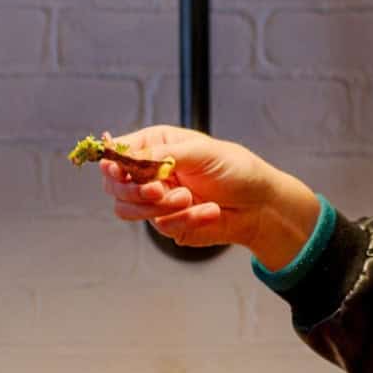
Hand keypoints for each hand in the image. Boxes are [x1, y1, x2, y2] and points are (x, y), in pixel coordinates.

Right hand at [94, 125, 324, 268]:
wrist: (260, 206)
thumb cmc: (236, 170)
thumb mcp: (201, 152)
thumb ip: (163, 154)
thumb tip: (126, 156)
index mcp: (155, 145)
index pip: (118, 152)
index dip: (112, 163)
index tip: (119, 171)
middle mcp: (150, 173)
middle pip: (113, 185)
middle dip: (134, 190)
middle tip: (158, 191)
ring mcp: (156, 200)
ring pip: (128, 209)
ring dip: (160, 207)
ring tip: (189, 199)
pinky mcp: (167, 223)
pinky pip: (160, 226)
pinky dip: (186, 219)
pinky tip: (209, 211)